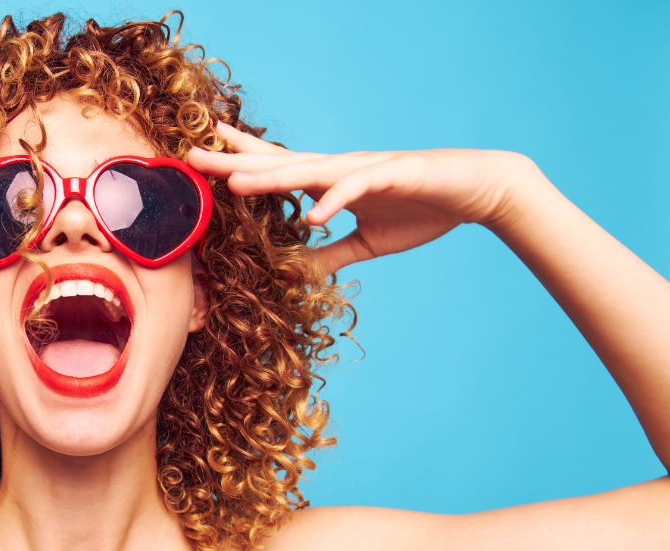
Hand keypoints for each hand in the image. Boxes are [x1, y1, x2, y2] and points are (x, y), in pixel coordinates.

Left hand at [188, 122, 541, 274]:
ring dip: (272, 178)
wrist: (477, 191)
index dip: (239, 161)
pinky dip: (335, 202)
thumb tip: (295, 274)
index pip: (276, 168)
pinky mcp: (393, 175)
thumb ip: (330, 256)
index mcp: (331, 183)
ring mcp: (364, 170)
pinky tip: (314, 214)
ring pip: (309, 171)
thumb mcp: (368, 243)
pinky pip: (358, 189)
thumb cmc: (423, 209)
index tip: (201, 156)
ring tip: (235, 184)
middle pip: (278, 165)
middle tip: (192, 156)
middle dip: (234, 161)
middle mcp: (339, 170)